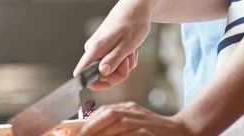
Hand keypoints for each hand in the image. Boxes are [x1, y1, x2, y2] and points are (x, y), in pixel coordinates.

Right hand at [74, 0, 152, 88]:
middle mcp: (93, 48)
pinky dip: (125, 57)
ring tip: (132, 49)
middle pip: (100, 74)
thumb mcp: (128, 44)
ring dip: (124, 63)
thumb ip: (114, 60)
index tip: (111, 83)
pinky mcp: (105, 46)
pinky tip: (131, 48)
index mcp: (95, 48)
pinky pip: (114, 60)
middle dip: (118, 72)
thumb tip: (101, 74)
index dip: (94, 84)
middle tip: (129, 60)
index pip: (81, 73)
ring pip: (110, 68)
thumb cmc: (134, 22)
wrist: (137, 5)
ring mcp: (99, 47)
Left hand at [77, 102, 193, 135]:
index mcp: (124, 109)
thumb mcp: (129, 123)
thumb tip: (82, 130)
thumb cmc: (151, 131)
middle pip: (106, 118)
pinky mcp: (146, 133)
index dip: (82, 124)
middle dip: (87, 131)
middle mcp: (131, 113)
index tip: (64, 132)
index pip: (100, 114)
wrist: (180, 132)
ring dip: (98, 135)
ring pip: (114, 128)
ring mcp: (140, 123)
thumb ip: (109, 125)